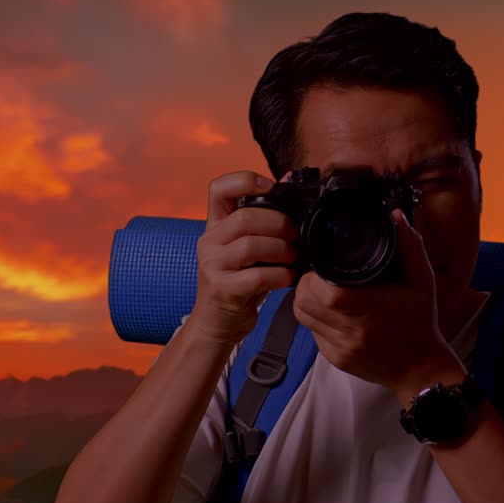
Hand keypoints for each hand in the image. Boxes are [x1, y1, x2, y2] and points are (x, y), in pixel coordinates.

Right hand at [189, 170, 297, 344]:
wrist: (217, 322)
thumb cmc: (238, 281)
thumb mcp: (247, 248)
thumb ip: (263, 219)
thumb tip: (288, 181)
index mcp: (215, 226)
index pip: (219, 189)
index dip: (245, 180)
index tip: (270, 187)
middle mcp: (209, 242)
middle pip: (245, 217)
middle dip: (279, 223)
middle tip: (294, 235)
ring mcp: (212, 266)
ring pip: (251, 245)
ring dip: (281, 250)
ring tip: (292, 258)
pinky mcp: (223, 289)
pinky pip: (258, 276)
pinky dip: (280, 276)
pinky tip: (287, 278)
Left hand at [293, 208, 462, 397]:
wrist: (420, 369)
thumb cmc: (420, 323)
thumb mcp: (422, 280)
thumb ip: (410, 246)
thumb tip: (396, 216)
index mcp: (371, 309)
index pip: (325, 293)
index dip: (315, 276)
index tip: (324, 266)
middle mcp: (352, 332)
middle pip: (304, 303)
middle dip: (306, 284)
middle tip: (319, 275)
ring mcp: (341, 348)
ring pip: (302, 317)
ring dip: (306, 300)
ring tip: (322, 290)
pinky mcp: (335, 359)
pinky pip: (312, 333)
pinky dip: (316, 319)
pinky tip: (332, 312)